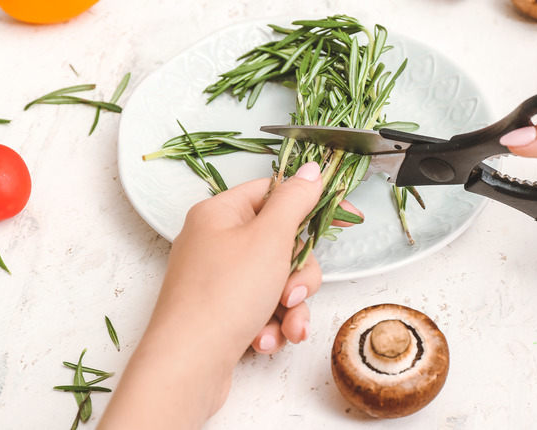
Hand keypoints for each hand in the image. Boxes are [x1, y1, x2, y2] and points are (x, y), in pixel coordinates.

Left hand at [100, 162, 359, 427]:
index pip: (275, 193)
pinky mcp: (222, 313)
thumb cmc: (223, 295)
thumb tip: (310, 171)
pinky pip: (263, 309)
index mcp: (220, 214)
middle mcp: (216, 243)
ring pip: (278, 282)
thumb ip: (295, 201)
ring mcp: (218, 280)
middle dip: (298, 277)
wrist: (187, 365)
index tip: (348, 218)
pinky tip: (264, 340)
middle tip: (291, 294)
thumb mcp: (269, 239)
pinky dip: (272, 325)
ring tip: (284, 326)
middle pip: (282, 245)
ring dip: (290, 308)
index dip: (311, 204)